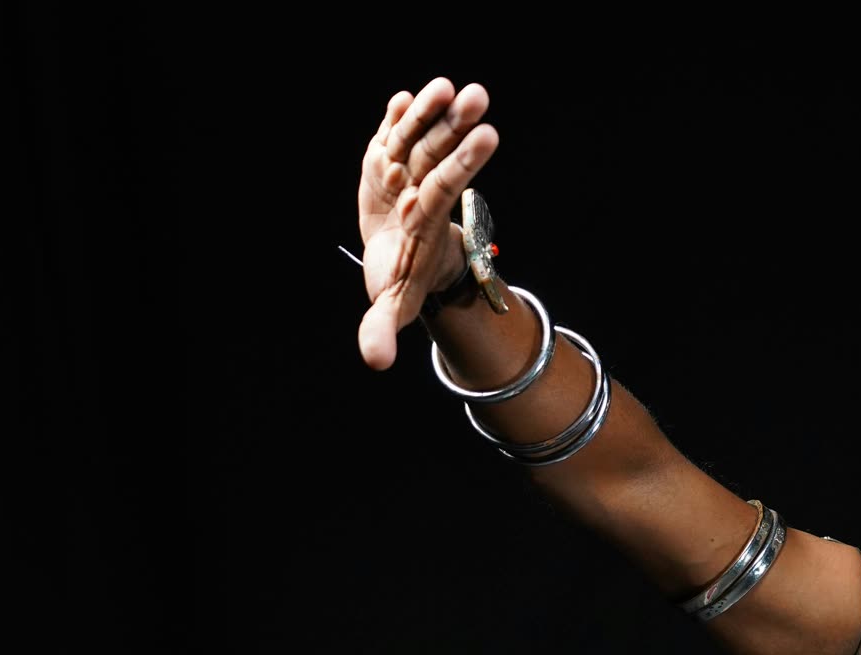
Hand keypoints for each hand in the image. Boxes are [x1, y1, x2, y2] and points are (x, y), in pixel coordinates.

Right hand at [355, 77, 499, 369]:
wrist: (400, 258)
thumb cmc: (400, 282)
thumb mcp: (392, 308)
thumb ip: (382, 329)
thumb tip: (376, 363)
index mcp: (424, 225)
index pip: (445, 190)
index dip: (460, 167)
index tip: (484, 138)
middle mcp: (420, 195)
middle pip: (439, 158)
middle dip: (454, 129)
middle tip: (478, 96)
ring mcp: (404, 176)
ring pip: (419, 140)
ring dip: (431, 112)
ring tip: (447, 85)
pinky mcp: (385, 164)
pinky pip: (392, 136)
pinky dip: (397, 117)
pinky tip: (404, 97)